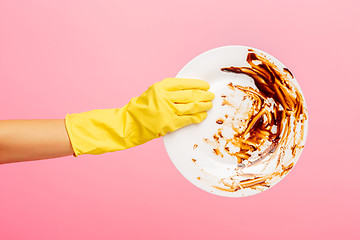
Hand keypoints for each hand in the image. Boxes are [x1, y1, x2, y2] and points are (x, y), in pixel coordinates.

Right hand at [65, 78, 214, 155]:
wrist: (129, 124)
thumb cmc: (141, 108)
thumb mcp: (153, 93)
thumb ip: (169, 91)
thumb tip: (190, 92)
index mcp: (160, 87)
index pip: (184, 83)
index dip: (197, 84)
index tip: (206, 85)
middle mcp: (164, 97)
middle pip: (190, 94)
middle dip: (203, 95)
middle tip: (211, 95)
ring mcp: (167, 111)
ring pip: (191, 106)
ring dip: (203, 105)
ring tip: (210, 105)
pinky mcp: (169, 123)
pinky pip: (187, 119)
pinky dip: (196, 117)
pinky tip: (202, 116)